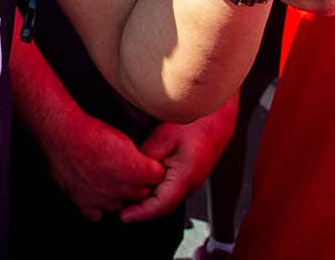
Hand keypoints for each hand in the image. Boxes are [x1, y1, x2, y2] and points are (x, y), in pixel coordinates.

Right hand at [43, 107, 164, 220]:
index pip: (156, 176)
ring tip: (108, 181)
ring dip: (117, 196)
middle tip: (124, 170)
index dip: (149, 169)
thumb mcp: (122, 135)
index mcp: (136, 170)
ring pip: (120, 206)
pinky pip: (97, 215)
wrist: (62, 134)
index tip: (144, 164)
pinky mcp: (84, 203)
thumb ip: (137, 154)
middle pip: (140, 193)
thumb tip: (141, 160)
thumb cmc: (90, 131)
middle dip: (136, 183)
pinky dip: (97, 207)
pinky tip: (94, 194)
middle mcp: (123, 188)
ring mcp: (103, 198)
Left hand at [119, 98, 236, 221]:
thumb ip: (148, 156)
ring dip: (147, 203)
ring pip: (166, 200)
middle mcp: (189, 186)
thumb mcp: (165, 136)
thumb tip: (132, 171)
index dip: (140, 214)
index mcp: (184, 178)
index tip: (123, 217)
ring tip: (125, 200)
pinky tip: (141, 185)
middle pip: (162, 207)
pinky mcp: (188, 177)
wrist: (218, 116)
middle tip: (117, 208)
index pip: (160, 206)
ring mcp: (190, 183)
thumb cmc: (195, 122)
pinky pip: (169, 190)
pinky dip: (154, 192)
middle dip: (140, 211)